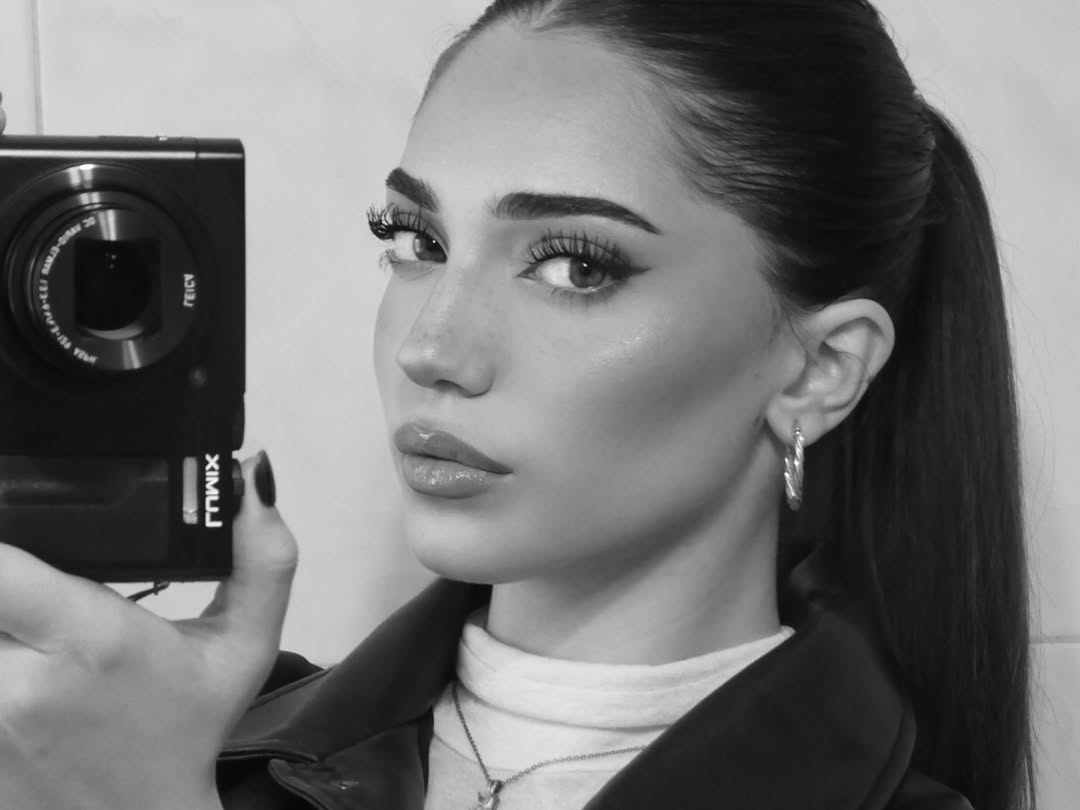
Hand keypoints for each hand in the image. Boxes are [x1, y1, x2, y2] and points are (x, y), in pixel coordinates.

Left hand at [0, 452, 297, 809]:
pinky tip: (23, 654)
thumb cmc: (189, 727)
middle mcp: (15, 681)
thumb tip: (250, 470)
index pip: (0, 567)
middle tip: (38, 580)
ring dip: (3, 613)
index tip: (26, 517)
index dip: (10, 540)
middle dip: (9, 578)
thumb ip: (262, 557)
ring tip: (31, 616)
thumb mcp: (246, 645)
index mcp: (89, 640)